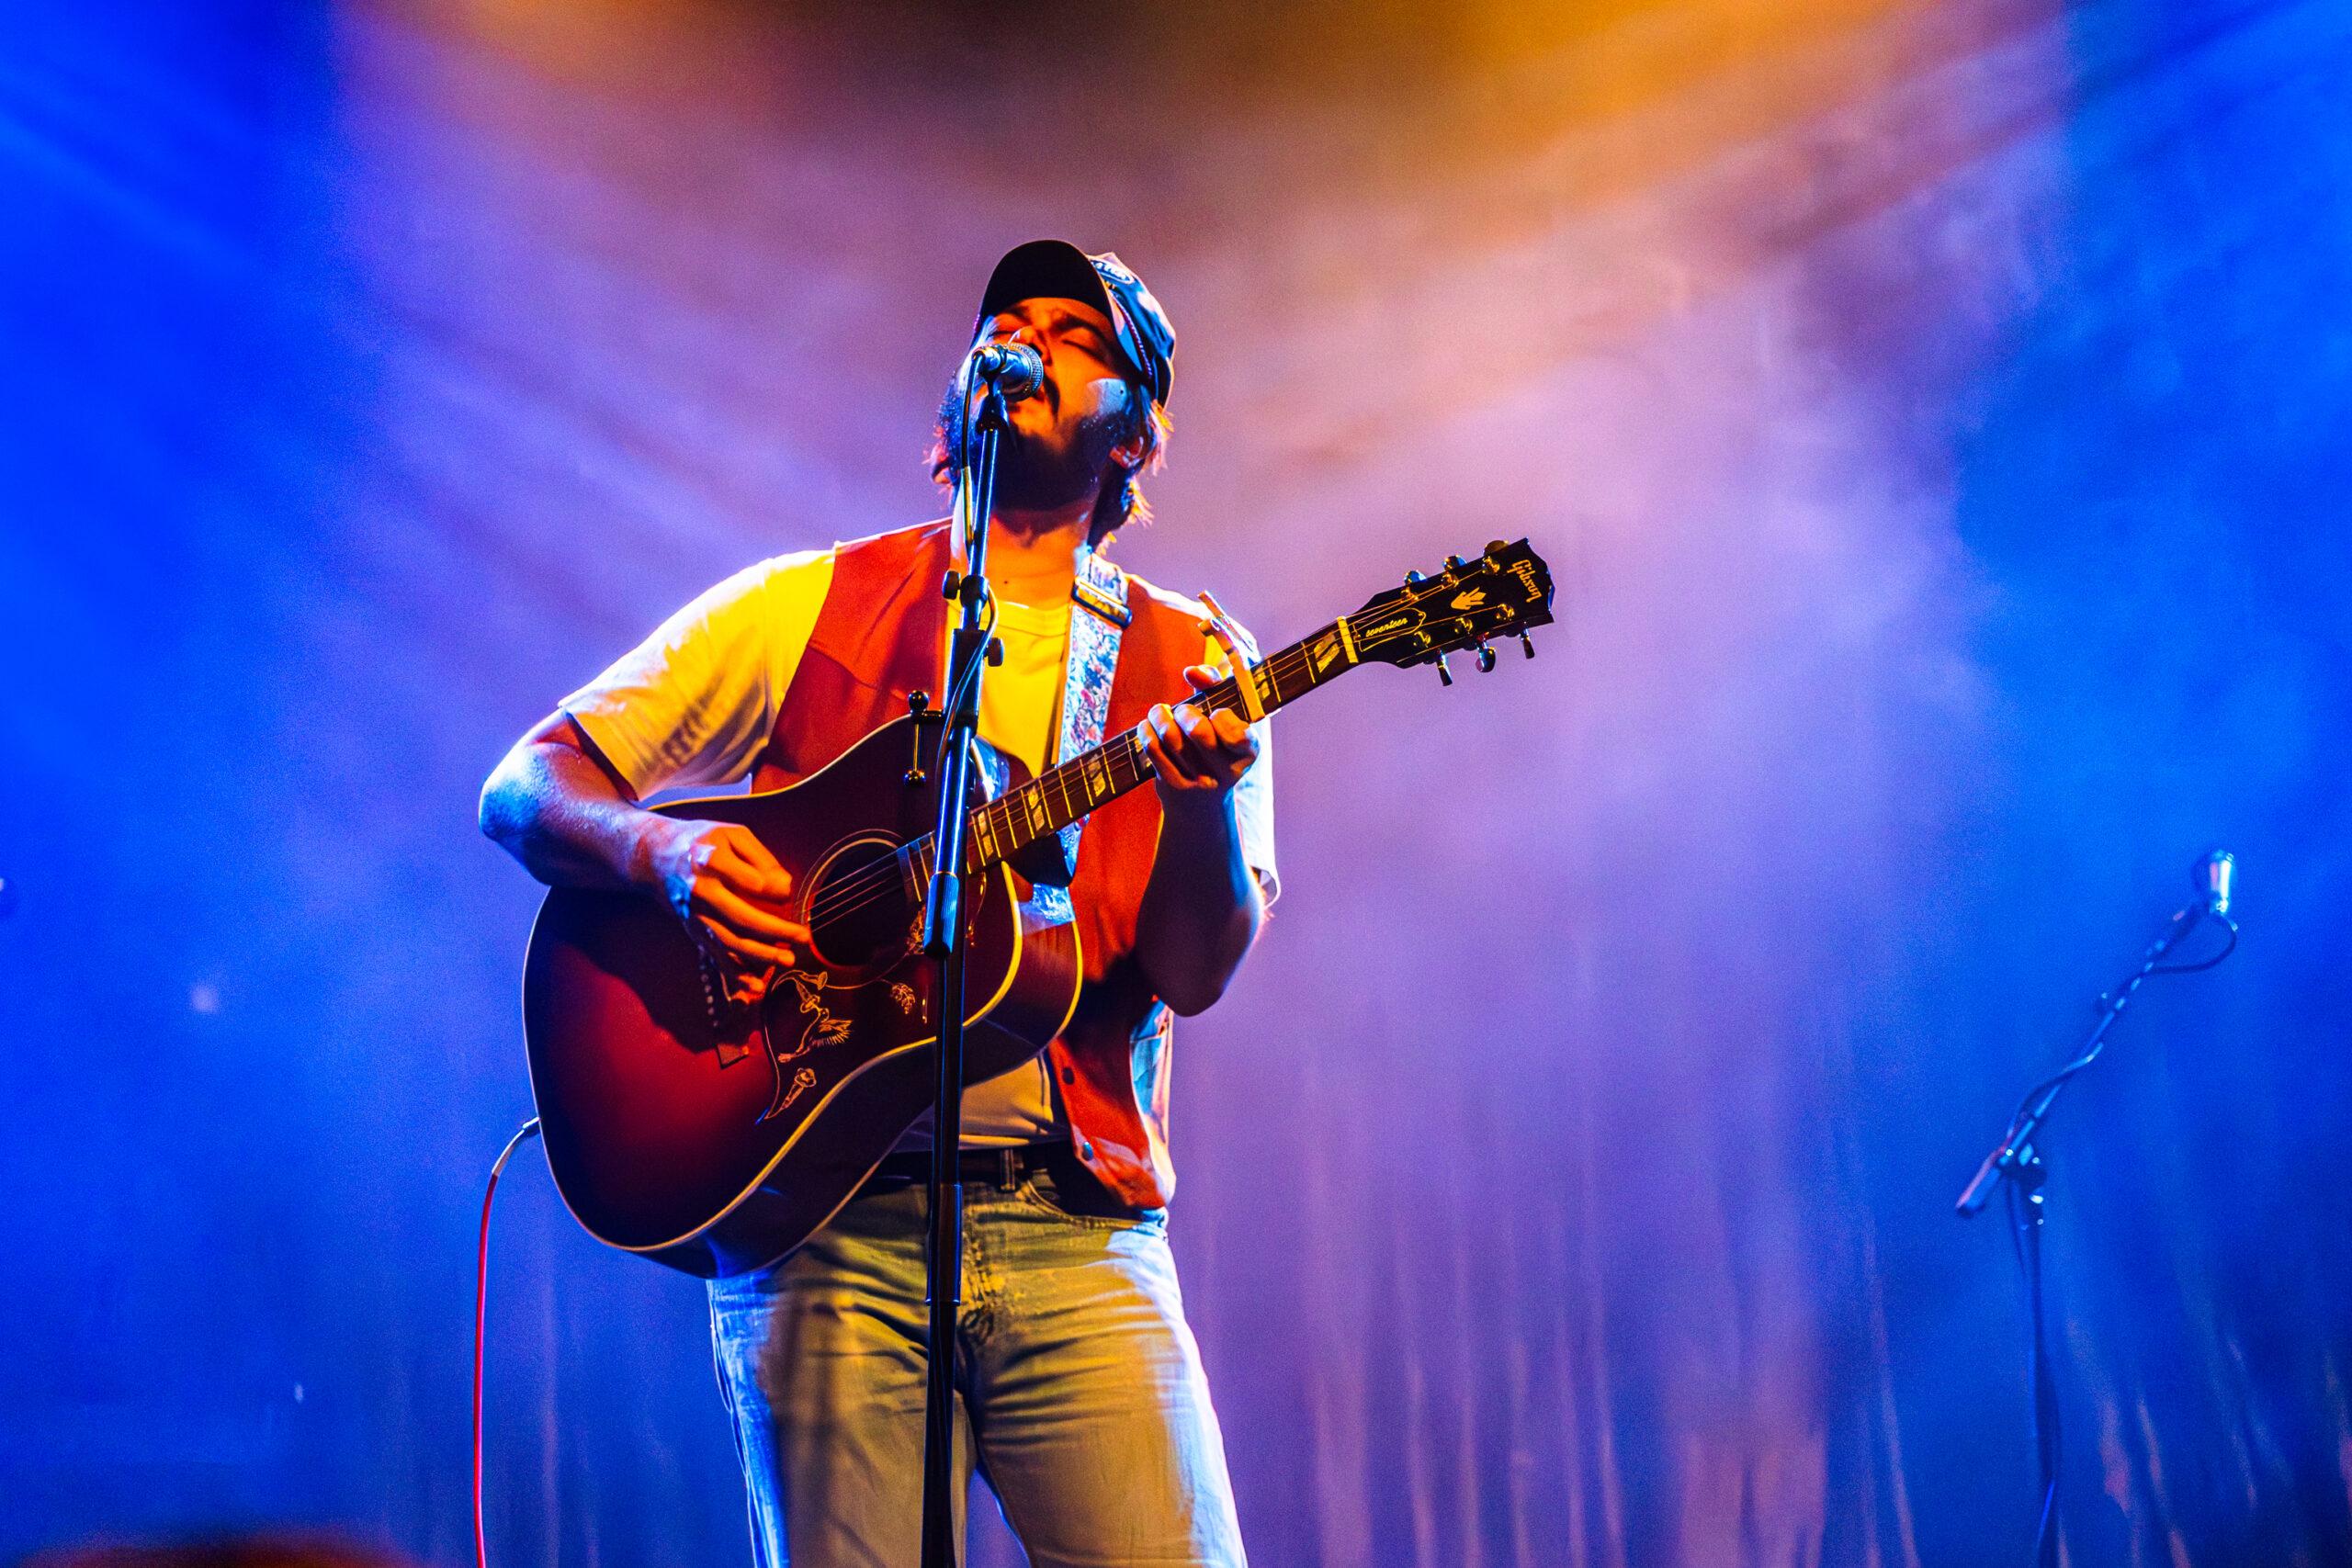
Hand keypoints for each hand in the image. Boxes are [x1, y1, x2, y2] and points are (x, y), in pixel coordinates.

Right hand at [646, 819, 810, 1005]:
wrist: (653, 856)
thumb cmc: (703, 841)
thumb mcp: (732, 834)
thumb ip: (762, 858)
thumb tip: (786, 888)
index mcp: (711, 860)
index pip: (751, 882)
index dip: (775, 891)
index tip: (788, 894)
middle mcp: (700, 890)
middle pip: (741, 917)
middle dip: (776, 931)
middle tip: (804, 938)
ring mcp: (694, 913)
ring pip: (729, 941)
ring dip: (760, 955)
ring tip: (788, 960)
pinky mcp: (692, 930)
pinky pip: (715, 955)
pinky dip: (735, 973)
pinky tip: (756, 986)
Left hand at [1142, 664, 1259, 803]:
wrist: (1201, 803)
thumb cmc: (1215, 744)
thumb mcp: (1224, 718)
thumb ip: (1215, 686)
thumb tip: (1192, 672)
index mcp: (1248, 753)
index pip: (1238, 734)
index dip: (1222, 717)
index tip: (1216, 713)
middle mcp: (1226, 771)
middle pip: (1198, 731)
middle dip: (1185, 712)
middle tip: (1183, 711)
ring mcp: (1198, 781)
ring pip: (1171, 737)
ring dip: (1160, 716)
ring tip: (1160, 712)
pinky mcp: (1173, 785)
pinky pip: (1153, 749)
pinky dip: (1146, 729)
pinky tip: (1149, 725)